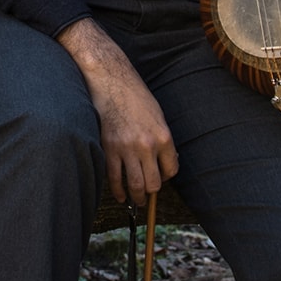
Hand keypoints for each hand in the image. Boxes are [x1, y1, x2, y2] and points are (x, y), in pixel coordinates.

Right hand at [55, 16, 178, 203]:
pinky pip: (114, 178)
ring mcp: (127, 149)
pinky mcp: (108, 149)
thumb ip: (160, 139)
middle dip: (151, 191)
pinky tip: (119, 194)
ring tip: (136, 200)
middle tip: (147, 195)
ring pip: (135, 185)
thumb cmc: (134, 95)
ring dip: (136, 197)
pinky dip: (117, 190)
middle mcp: (147, 145)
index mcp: (163, 136)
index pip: (171, 169)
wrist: (110, 80)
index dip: (166, 176)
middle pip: (154, 183)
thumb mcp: (157, 115)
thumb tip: (162, 161)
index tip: (161, 176)